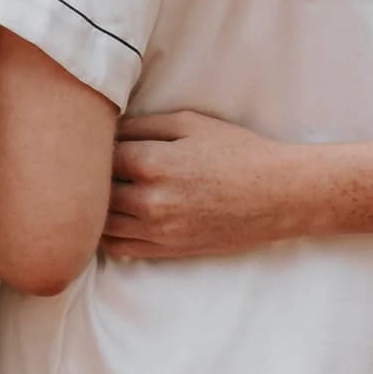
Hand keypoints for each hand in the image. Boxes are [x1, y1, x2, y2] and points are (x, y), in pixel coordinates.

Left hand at [105, 109, 314, 260]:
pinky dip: (108, 235)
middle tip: (96, 168)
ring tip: (103, 193)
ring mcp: (158, 230)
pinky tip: (112, 221)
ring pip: (103, 224)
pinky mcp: (169, 249)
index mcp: (152, 164)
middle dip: (94, 179)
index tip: (99, 143)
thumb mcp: (190, 123)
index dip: (97, 148)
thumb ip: (144, 125)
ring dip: (97, 209)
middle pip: (97, 193)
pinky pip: (121, 248)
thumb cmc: (238, 152)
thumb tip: (110, 128)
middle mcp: (149, 201)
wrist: (278, 194)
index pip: (100, 157)